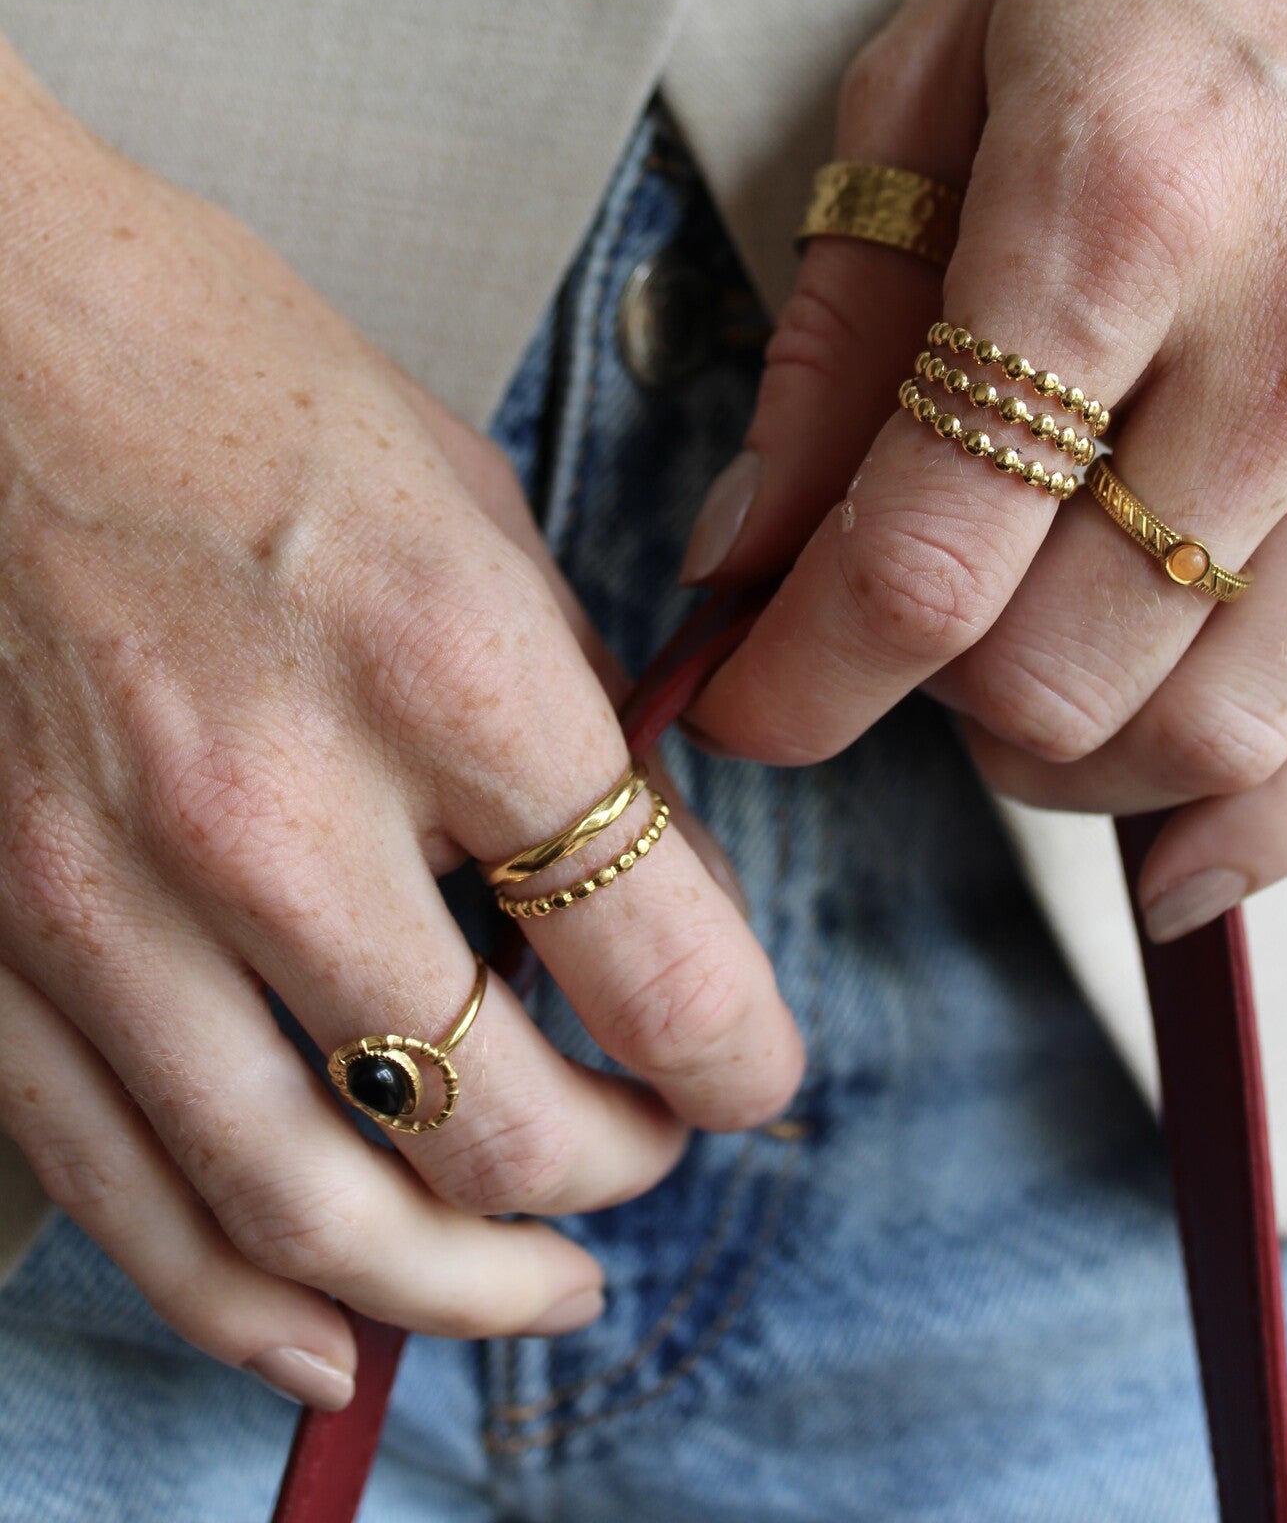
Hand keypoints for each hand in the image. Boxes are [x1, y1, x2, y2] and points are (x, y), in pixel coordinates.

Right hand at [0, 45, 802, 1406]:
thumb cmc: (227, 372)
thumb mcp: (471, 505)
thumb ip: (570, 717)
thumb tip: (653, 888)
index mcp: (439, 658)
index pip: (656, 958)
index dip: (741, 1056)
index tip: (756, 1068)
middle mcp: (274, 799)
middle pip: (502, 1121)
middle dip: (621, 1171)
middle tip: (658, 1149)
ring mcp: (108, 889)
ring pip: (317, 1211)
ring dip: (459, 1287)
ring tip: (537, 1285)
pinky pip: (132, 1194)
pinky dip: (248, 1304)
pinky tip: (333, 1334)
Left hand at [682, 0, 1286, 944]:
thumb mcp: (944, 62)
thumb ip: (841, 331)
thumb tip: (743, 550)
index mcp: (1115, 214)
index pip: (920, 563)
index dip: (802, 682)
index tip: (741, 708)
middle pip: (1060, 683)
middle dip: (925, 714)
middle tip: (877, 649)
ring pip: (1216, 736)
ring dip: (1072, 769)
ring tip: (1003, 694)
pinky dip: (1261, 815)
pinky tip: (1175, 853)